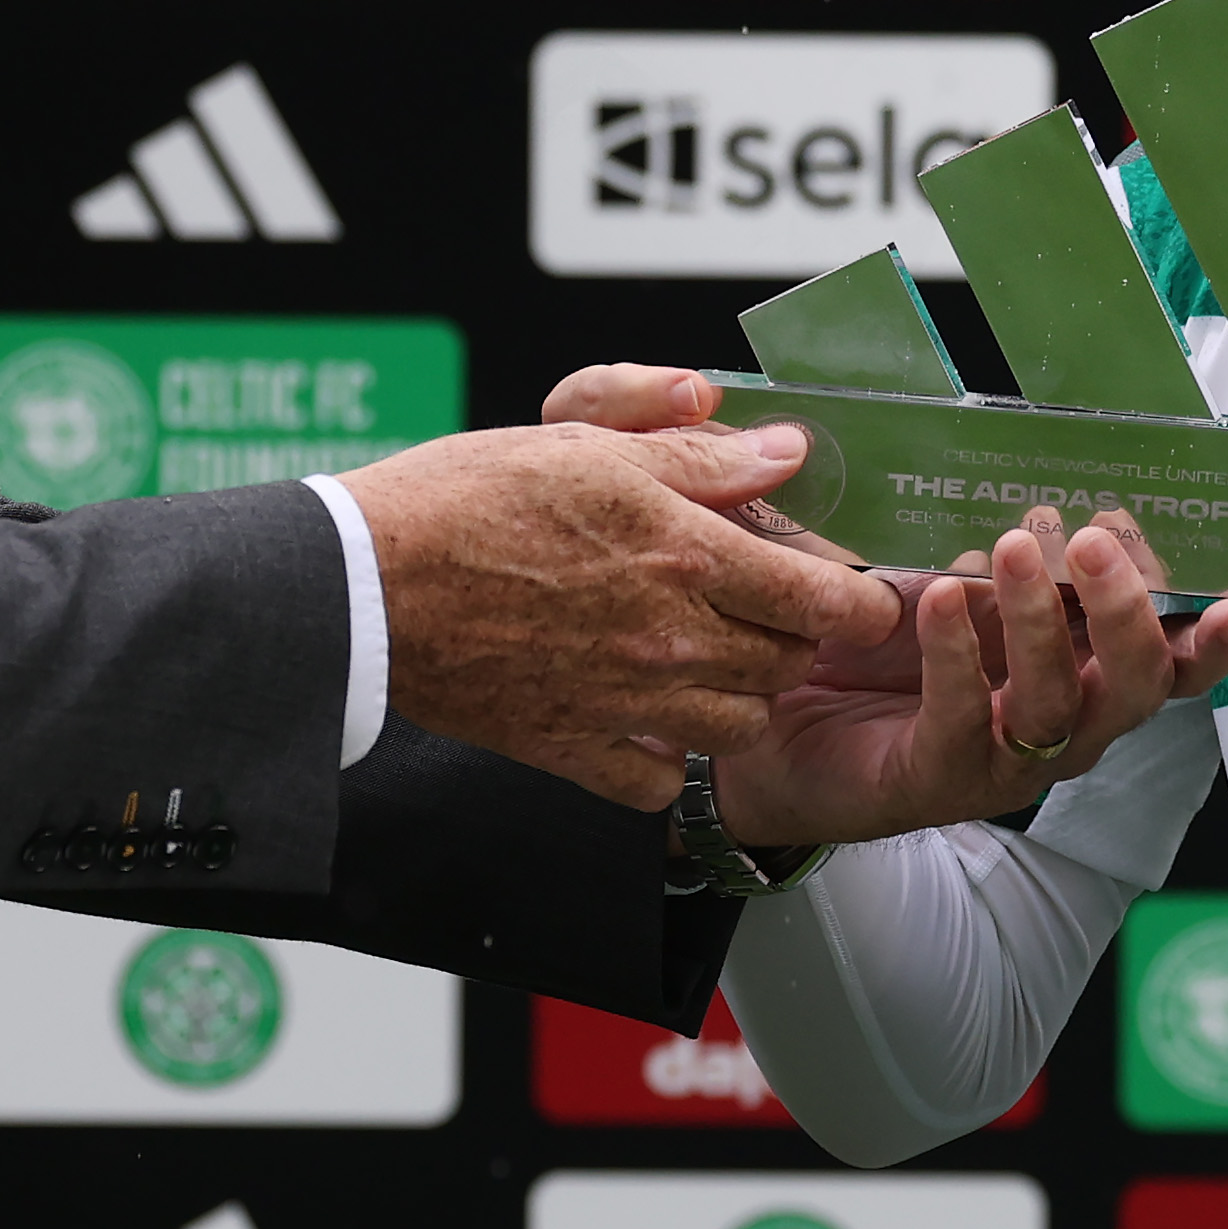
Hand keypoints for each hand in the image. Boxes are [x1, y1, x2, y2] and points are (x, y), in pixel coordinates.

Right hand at [337, 420, 899, 805]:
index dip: (860, 604)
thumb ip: (699, 458)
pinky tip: (644, 718)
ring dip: (740, 696)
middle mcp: (668, 638)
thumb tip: (788, 453)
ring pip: (736, 727)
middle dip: (794, 639)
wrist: (364, 583)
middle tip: (766, 608)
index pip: (822, 600)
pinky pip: (654, 782)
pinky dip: (663, 759)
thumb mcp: (587, 447)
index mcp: (683, 554)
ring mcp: (622, 702)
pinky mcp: (569, 747)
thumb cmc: (467, 497)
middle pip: (787, 665)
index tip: (863, 600)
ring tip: (708, 657)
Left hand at [706, 505, 1227, 851]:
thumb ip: (1005, 548)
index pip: (1171, 663)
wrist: (778, 719)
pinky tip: (937, 599)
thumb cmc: (878, 644)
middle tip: (1092, 540)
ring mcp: (1007, 761)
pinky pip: (964, 722)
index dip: (1210, 640)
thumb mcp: (951, 577)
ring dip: (1039, 622)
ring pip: (1056, 704)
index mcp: (1083, 672)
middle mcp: (1064, 723)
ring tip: (1010, 548)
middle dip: (1126, 610)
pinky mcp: (938, 781)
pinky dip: (956, 656)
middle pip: (1136, 685)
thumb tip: (1048, 493)